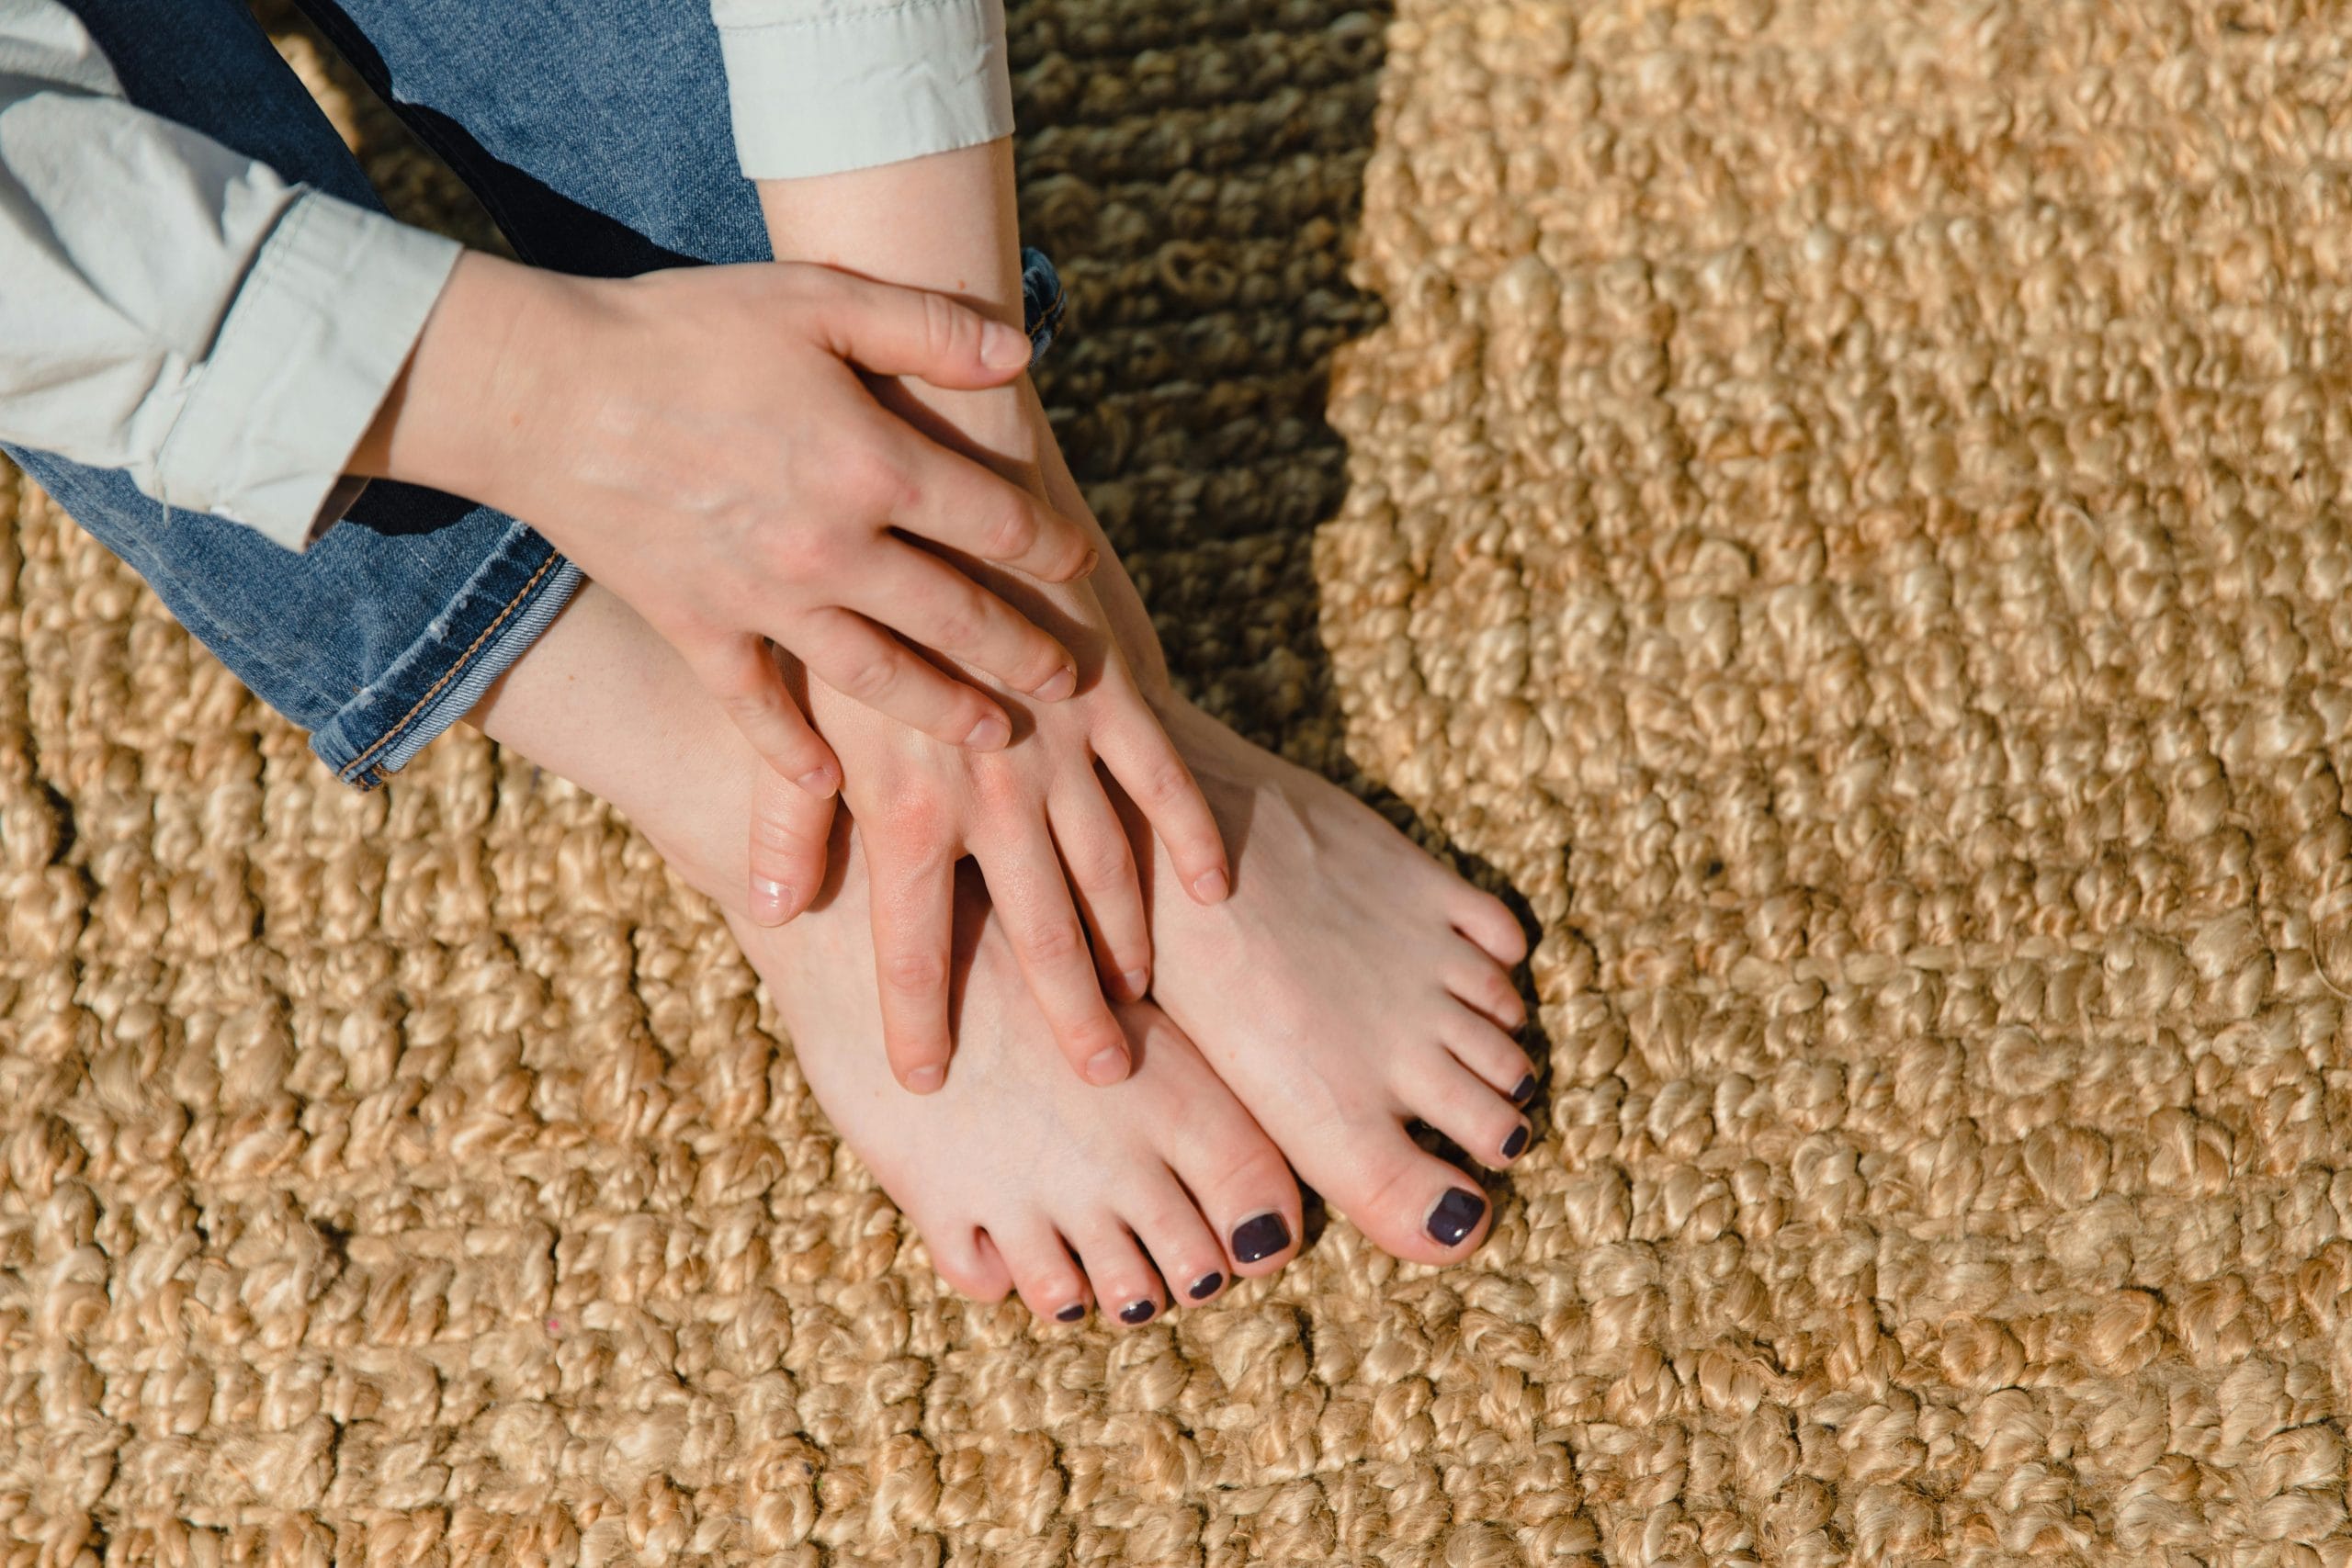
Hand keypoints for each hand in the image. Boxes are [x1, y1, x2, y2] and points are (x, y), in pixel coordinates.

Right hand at [352, 251, 1099, 897]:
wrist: (541, 390)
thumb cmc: (683, 328)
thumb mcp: (814, 297)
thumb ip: (926, 326)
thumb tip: (1023, 350)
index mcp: (873, 464)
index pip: (996, 522)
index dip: (1051, 546)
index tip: (1082, 565)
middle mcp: (834, 550)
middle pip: (958, 617)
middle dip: (1024, 650)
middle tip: (1069, 681)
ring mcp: (766, 601)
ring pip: (881, 676)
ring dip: (946, 709)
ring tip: (993, 732)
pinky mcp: (699, 631)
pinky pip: (757, 710)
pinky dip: (792, 755)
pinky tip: (829, 788)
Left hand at [801, 570, 1230, 1092]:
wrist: (918, 468)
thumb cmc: (839, 581)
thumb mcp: (794, 700)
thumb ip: (788, 810)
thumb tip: (769, 911)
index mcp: (902, 804)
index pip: (910, 944)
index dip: (918, 1020)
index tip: (926, 1084)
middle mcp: (989, 790)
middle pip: (1034, 927)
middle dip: (1067, 1010)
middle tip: (1102, 1079)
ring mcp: (1059, 743)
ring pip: (1107, 867)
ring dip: (1129, 942)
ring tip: (1145, 1006)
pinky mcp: (1112, 690)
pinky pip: (1163, 779)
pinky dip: (1188, 836)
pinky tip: (1213, 894)